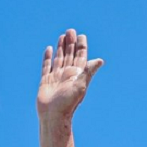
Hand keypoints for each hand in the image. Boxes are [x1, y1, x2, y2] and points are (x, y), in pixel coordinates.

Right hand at [37, 28, 103, 146]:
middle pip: (70, 55)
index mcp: (77, 74)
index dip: (81, 45)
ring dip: (61, 47)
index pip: (80, 56)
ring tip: (62, 36)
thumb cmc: (68, 103)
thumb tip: (100, 60)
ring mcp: (56, 77)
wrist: (53, 116)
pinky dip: (48, 57)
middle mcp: (67, 74)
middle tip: (71, 30)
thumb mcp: (81, 86)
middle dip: (71, 43)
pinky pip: (47, 66)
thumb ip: (88, 72)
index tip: (81, 35)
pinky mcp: (46, 81)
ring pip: (59, 58)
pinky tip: (49, 49)